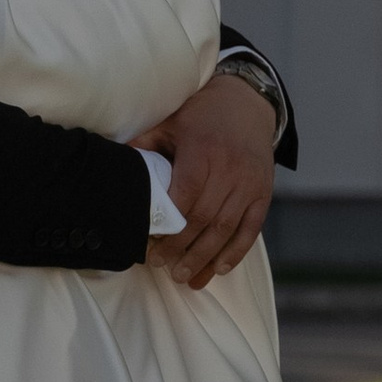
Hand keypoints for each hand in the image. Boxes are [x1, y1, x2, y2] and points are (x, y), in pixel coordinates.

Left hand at [137, 66, 277, 289]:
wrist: (248, 104)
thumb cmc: (202, 116)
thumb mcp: (171, 123)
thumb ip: (145, 145)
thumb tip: (118, 168)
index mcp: (204, 149)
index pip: (187, 193)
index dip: (169, 222)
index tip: (151, 241)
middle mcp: (230, 168)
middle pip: (205, 218)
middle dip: (181, 247)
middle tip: (161, 265)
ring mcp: (250, 183)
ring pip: (227, 229)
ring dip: (206, 258)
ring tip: (184, 277)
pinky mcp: (264, 193)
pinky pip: (251, 229)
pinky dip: (236, 252)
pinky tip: (219, 269)